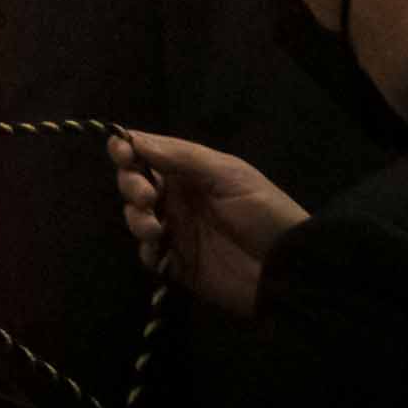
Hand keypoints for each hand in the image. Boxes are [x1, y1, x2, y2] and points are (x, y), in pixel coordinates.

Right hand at [115, 132, 304, 316]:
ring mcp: (177, 230)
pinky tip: (158, 249)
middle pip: (136, 183)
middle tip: (147, 197)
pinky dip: (146, 249)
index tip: (121, 153)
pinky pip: (147, 253)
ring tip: (156, 228)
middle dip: (131, 185)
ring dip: (136, 218)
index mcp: (191, 171)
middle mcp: (179, 197)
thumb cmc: (262, 212)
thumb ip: (181, 156)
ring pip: (136, 217)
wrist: (286, 269)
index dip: (128, 149)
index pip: (149, 153)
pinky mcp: (177, 263)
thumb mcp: (228, 175)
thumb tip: (134, 138)